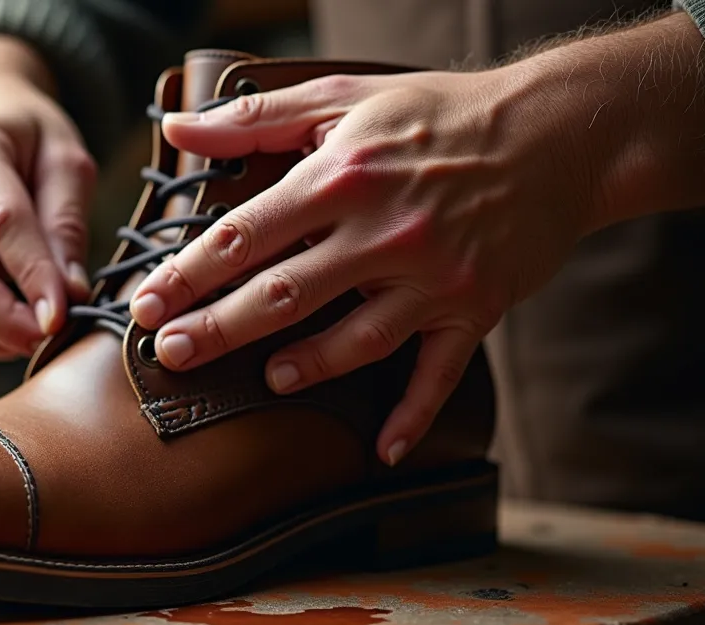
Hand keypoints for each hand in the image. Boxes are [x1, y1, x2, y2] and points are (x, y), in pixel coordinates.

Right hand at [0, 36, 94, 359]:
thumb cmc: (23, 136)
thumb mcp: (64, 158)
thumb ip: (67, 224)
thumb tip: (69, 295)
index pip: (0, 225)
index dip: (34, 277)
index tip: (65, 316)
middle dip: (11, 324)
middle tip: (59, 334)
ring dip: (1, 336)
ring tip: (43, 323)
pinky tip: (17, 316)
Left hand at [129, 59, 613, 464]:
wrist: (558, 133)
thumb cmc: (439, 112)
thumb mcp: (342, 95)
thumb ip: (255, 118)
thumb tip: (178, 128)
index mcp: (341, 177)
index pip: (245, 234)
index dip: (188, 273)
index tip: (146, 301)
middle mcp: (383, 232)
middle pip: (283, 294)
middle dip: (218, 328)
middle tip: (171, 352)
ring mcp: (431, 278)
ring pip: (354, 340)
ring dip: (305, 367)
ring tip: (264, 380)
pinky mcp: (474, 310)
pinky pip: (439, 374)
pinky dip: (412, 415)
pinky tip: (381, 450)